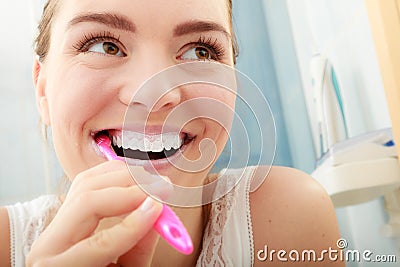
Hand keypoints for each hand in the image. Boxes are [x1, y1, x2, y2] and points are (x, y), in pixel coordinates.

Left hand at [26, 161, 170, 266]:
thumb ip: (139, 250)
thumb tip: (157, 216)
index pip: (99, 242)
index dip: (133, 224)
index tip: (159, 209)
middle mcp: (50, 242)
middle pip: (87, 201)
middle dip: (129, 191)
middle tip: (161, 188)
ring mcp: (55, 223)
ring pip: (86, 183)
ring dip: (124, 177)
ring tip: (152, 182)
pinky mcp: (66, 210)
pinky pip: (87, 181)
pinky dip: (113, 174)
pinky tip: (133, 177)